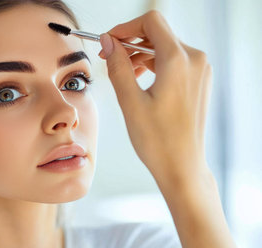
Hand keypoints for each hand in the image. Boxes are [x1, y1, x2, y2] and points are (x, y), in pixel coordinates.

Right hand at [99, 10, 237, 247]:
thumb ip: (118, 65)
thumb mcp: (130, 101)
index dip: (125, 27)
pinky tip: (138, 79)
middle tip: (107, 56)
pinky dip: (153, 63)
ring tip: (120, 70)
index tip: (108, 41)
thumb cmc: (158, 140)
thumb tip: (108, 41)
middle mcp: (194, 60)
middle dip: (130, 40)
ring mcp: (199, 70)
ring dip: (140, 53)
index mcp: (179, 61)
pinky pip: (173, 60)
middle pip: (158, 32)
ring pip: (164, 46)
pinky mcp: (198, 81)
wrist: (182, 166)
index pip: (151, 21)